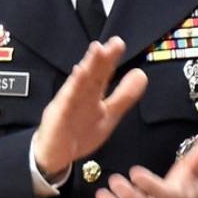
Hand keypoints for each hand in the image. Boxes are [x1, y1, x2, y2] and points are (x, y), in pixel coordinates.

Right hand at [30, 39, 147, 179]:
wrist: (55, 155)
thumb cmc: (79, 133)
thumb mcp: (109, 114)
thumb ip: (124, 96)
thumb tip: (141, 75)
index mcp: (93, 94)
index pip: (103, 73)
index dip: (111, 59)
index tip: (118, 43)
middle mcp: (81, 95)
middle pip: (92, 74)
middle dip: (102, 58)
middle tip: (114, 43)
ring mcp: (69, 103)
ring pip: (80, 82)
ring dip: (88, 66)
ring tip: (97, 50)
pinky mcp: (59, 115)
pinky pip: (67, 101)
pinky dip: (73, 88)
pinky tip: (78, 74)